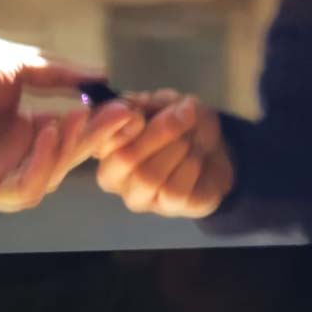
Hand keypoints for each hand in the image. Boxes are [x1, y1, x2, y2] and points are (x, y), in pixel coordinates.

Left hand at [0, 29, 143, 211]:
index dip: (96, 120)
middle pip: (64, 153)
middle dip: (95, 135)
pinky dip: (43, 165)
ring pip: (50, 173)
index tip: (125, 104)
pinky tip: (50, 132)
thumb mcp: (14, 63)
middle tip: (123, 115)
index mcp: (16, 126)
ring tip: (86, 118)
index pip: (67, 129)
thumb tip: (101, 74)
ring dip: (72, 148)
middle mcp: (9, 152)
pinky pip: (23, 189)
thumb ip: (57, 73)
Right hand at [94, 89, 233, 217]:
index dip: (116, 126)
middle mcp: (112, 175)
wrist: (215, 152)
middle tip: (183, 117)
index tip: (138, 114)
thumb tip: (137, 107)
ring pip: (149, 177)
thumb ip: (149, 103)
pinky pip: (174, 190)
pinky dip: (190, 166)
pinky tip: (195, 160)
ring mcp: (137, 196)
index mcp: (105, 145)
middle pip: (125, 159)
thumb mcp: (167, 103)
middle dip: (159, 132)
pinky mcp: (166, 208)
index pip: (96, 140)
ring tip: (189, 141)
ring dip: (177, 149)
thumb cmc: (182, 126)